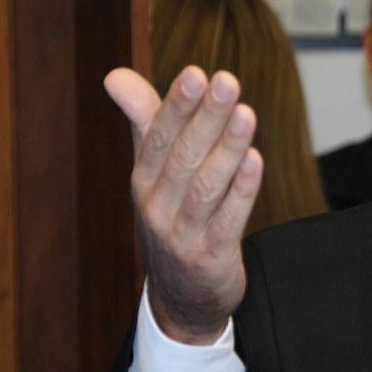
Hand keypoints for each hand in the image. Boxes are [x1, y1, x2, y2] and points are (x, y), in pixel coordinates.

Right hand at [105, 66, 263, 343]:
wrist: (181, 298)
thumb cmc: (171, 218)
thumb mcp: (153, 173)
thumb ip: (144, 121)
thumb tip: (115, 74)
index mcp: (144, 181)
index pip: (158, 138)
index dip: (176, 106)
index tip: (196, 73)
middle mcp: (158, 206)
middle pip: (183, 157)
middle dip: (206, 117)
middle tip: (227, 81)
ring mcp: (183, 235)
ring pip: (206, 186)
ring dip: (228, 148)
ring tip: (247, 114)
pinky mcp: (211, 258)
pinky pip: (227, 221)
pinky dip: (241, 191)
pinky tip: (255, 161)